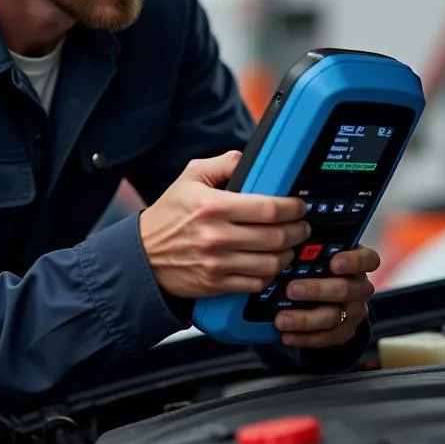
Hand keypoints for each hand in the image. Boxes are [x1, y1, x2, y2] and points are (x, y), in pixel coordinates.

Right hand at [140, 150, 309, 297]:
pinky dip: (269, 275)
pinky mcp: (216, 284)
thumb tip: (247, 159)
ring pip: (271, 263)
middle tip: (302, 226)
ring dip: (287, 254)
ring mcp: (217, 263)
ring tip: (289, 245)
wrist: (142, 255)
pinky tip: (270, 264)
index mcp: (213, 206)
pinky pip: (256, 283)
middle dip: (297, 231)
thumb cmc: (167, 216)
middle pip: (276, 237)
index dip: (292, 208)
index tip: (299, 206)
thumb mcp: (189, 178)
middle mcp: (217, 236)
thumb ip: (222, 164)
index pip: (268, 208)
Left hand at [274, 245, 378, 348]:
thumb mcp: (320, 252)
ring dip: (305, 319)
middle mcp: (360, 287)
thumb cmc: (320, 265)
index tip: (334, 262)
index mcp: (359, 262)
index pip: (368, 259)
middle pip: (345, 289)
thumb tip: (289, 242)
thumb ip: (312, 248)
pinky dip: (305, 338)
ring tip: (281, 319)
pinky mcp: (345, 332)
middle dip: (316, 290)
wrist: (328, 295)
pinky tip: (286, 335)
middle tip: (291, 289)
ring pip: (333, 317)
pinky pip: (327, 337)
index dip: (354, 261)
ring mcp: (354, 311)